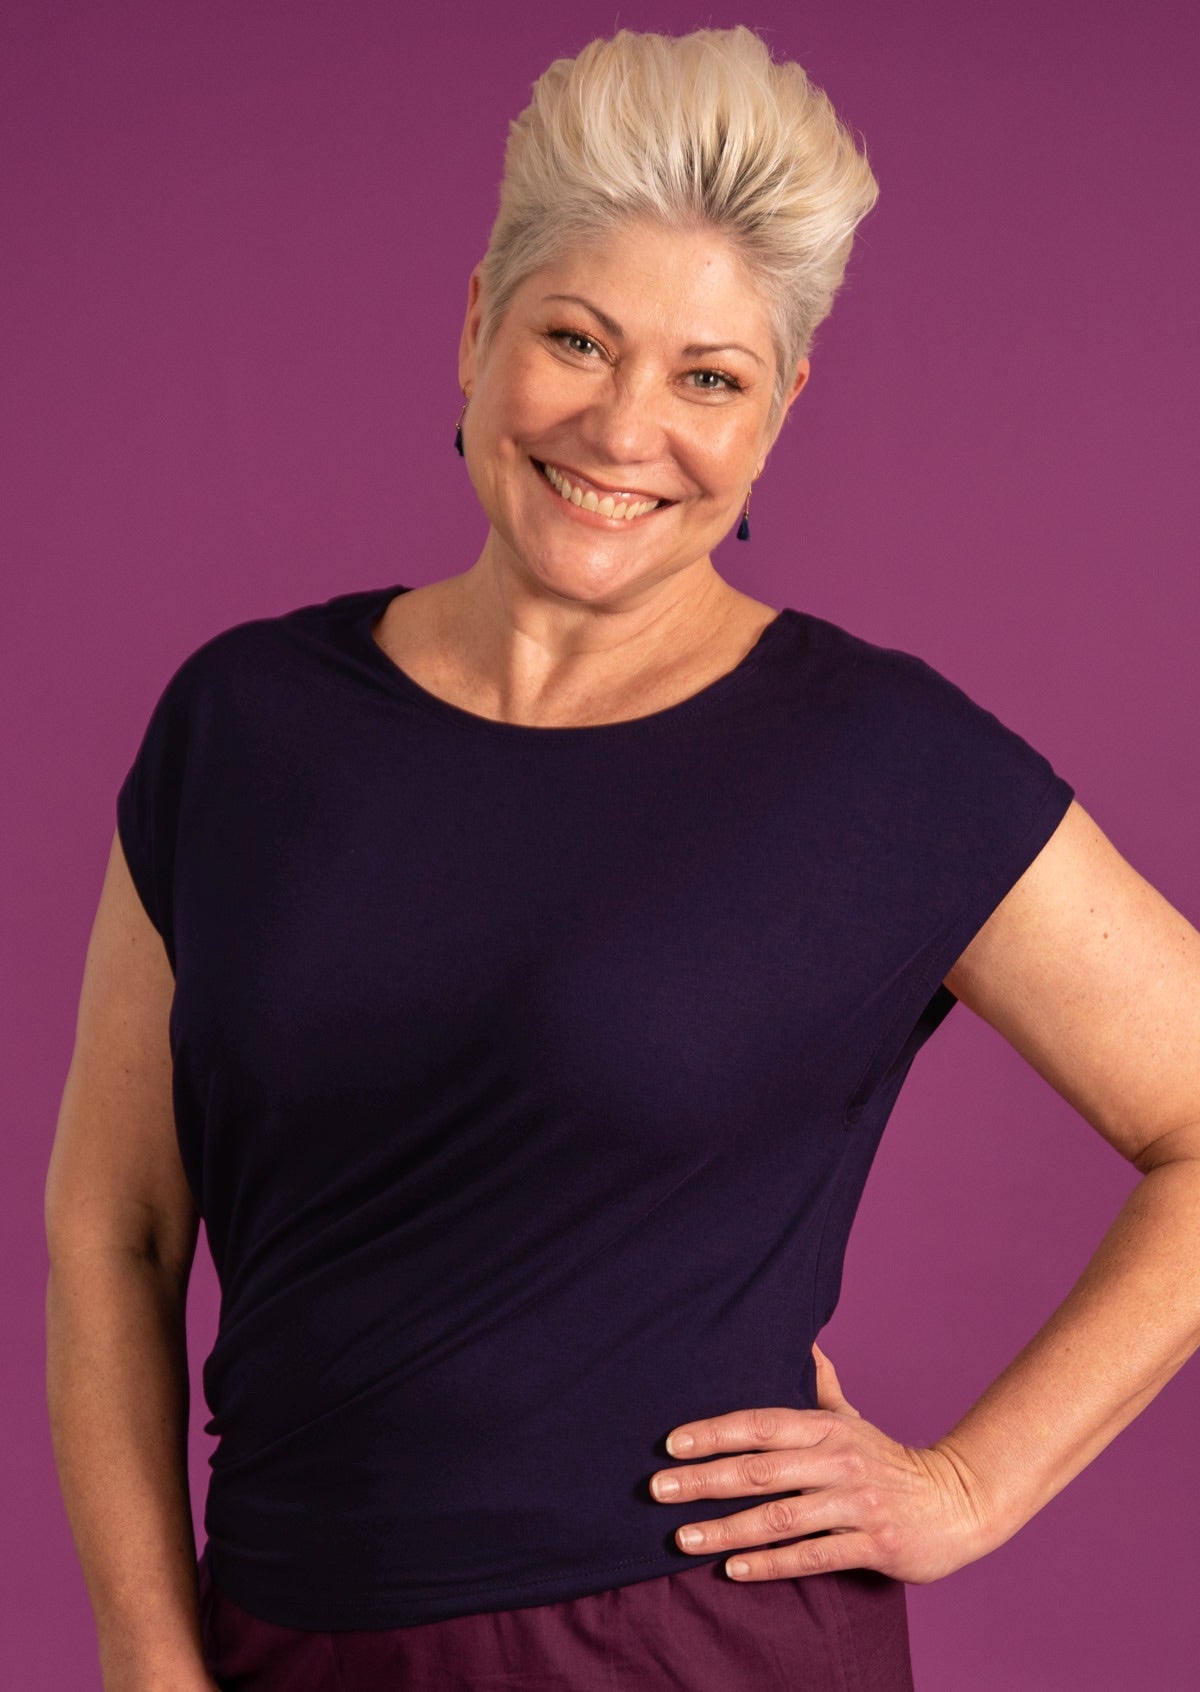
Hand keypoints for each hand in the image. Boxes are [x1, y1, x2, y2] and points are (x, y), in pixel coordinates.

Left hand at [650, 1343, 991, 1583]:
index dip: (713, 1432)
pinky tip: (732, 1569)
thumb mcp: (851, 1419)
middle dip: (705, 1479)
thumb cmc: (888, 1462)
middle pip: (761, 1469)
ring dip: (727, 1529)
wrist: (957, 1503)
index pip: (760, 1423)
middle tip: (658, 1491)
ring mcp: (856, 1504)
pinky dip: (770, 1564)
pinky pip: (812, 1556)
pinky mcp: (873, 1545)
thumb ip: (820, 1385)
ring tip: (683, 1539)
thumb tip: (802, 1341)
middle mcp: (838, 1461)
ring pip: (780, 1517)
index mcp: (827, 1427)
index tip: (670, 1444)